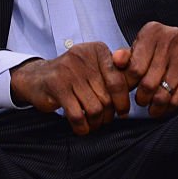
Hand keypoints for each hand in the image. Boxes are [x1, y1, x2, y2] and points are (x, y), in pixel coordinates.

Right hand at [9, 42, 130, 134]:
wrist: (37, 77)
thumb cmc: (75, 73)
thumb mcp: (95, 63)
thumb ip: (118, 66)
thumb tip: (140, 77)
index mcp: (98, 50)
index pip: (118, 79)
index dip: (123, 99)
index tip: (123, 111)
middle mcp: (84, 57)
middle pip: (107, 95)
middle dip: (109, 113)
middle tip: (107, 120)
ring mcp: (68, 71)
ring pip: (95, 107)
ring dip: (97, 121)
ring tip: (96, 124)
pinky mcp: (56, 86)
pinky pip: (77, 114)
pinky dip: (83, 126)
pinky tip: (83, 128)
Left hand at [112, 21, 177, 117]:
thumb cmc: (155, 55)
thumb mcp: (137, 52)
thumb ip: (124, 57)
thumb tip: (117, 60)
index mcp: (153, 31)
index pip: (134, 69)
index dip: (129, 85)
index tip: (130, 89)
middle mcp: (172, 38)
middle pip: (148, 83)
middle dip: (142, 98)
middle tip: (141, 100)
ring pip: (164, 94)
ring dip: (156, 106)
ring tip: (152, 107)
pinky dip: (170, 106)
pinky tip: (166, 105)